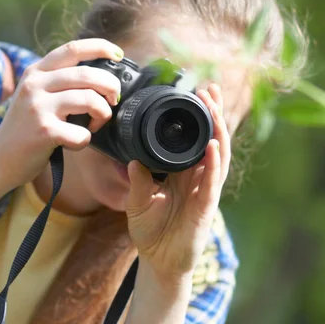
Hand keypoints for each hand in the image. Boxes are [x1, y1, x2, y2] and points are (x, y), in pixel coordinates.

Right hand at [0, 39, 122, 189]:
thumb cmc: (26, 128)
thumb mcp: (35, 95)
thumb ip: (59, 82)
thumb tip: (102, 77)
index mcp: (36, 71)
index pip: (72, 49)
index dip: (100, 47)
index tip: (119, 55)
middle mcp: (35, 85)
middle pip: (87, 74)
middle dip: (111, 86)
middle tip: (113, 100)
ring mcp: (38, 107)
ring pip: (89, 99)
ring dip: (102, 114)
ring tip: (95, 124)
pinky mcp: (43, 131)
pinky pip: (82, 133)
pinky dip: (86, 140)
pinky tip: (75, 142)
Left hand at [124, 84, 229, 277]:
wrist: (158, 261)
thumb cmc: (150, 231)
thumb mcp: (137, 201)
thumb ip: (137, 180)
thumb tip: (132, 159)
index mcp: (182, 173)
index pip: (194, 139)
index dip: (198, 117)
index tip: (194, 93)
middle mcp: (197, 178)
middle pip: (211, 140)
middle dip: (212, 114)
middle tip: (209, 88)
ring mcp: (204, 191)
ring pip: (217, 155)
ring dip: (217, 130)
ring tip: (214, 106)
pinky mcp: (206, 207)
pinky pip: (212, 181)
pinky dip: (214, 162)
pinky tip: (213, 145)